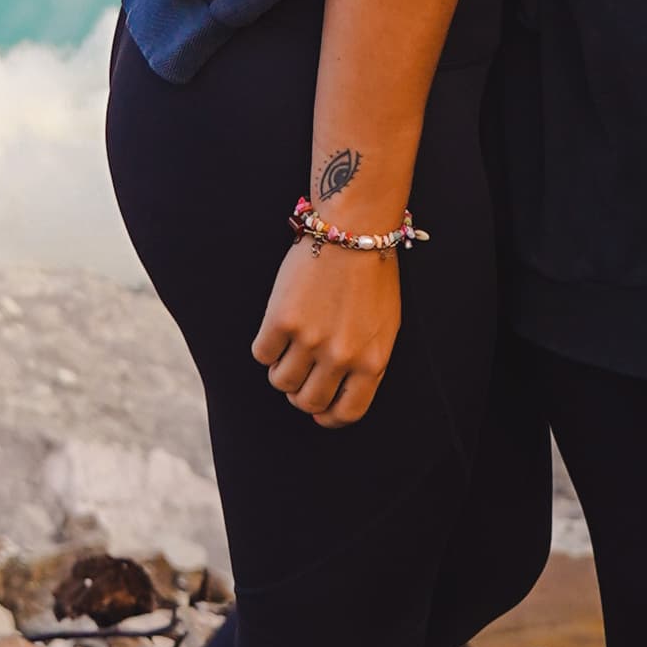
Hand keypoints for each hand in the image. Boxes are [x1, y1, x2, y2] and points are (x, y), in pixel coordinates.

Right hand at [253, 229, 401, 427]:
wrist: (354, 230)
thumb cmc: (372, 276)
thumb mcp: (384, 327)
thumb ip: (366, 364)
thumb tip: (338, 398)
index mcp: (372, 361)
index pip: (346, 413)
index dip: (328, 417)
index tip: (320, 410)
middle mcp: (341, 356)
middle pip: (307, 402)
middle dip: (301, 393)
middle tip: (301, 372)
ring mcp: (310, 340)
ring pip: (281, 382)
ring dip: (281, 370)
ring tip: (289, 347)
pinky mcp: (282, 320)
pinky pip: (262, 354)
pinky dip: (266, 347)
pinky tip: (278, 328)